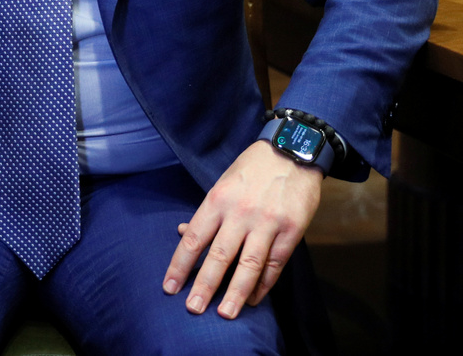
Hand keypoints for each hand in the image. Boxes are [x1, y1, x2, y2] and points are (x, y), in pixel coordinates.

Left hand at [162, 141, 322, 319]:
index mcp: (218, 199)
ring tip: (226, 313)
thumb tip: (182, 234)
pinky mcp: (291, 230)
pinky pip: (275, 263)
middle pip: (219, 255)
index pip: (194, 238)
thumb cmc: (252, 169)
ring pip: (249, 264)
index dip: (180, 265)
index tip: (170, 287)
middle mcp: (240, 212)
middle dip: (205, 285)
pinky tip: (253, 297)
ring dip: (236, 292)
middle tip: (194, 308)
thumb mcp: (223, 183)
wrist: (292, 150)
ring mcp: (267, 222)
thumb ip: (206, 212)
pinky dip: (264, 283)